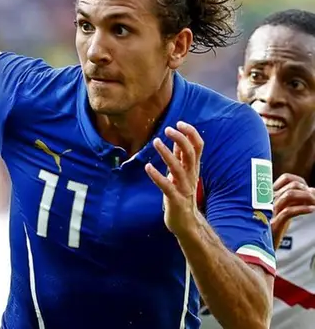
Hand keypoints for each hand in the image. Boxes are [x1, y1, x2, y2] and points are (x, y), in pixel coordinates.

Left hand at [145, 121, 203, 236]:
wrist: (187, 223)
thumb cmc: (182, 195)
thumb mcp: (183, 174)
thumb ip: (181, 158)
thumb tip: (179, 140)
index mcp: (193, 168)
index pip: (198, 147)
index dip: (191, 133)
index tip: (179, 123)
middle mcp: (191, 176)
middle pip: (190, 154)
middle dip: (181, 139)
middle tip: (168, 128)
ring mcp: (184, 188)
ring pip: (179, 168)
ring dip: (167, 154)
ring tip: (156, 141)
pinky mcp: (175, 200)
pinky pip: (167, 186)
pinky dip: (157, 176)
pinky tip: (148, 167)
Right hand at [271, 173, 314, 248]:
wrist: (258, 246)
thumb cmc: (271, 228)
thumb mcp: (282, 211)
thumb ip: (293, 201)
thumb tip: (312, 191)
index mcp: (270, 194)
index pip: (287, 178)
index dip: (300, 182)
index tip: (308, 191)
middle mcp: (269, 199)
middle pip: (292, 186)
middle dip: (307, 191)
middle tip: (314, 199)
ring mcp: (270, 210)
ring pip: (290, 195)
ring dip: (307, 198)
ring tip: (314, 204)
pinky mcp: (273, 222)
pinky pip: (289, 211)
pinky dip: (303, 209)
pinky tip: (311, 210)